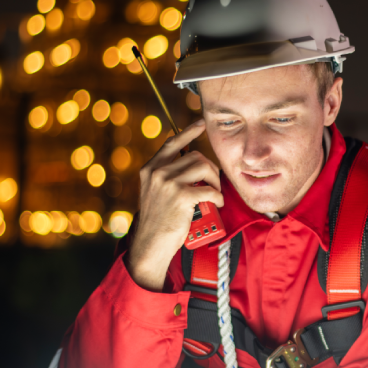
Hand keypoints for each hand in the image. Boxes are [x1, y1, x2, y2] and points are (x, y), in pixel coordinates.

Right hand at [126, 119, 222, 290]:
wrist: (150, 243)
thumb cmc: (158, 220)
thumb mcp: (155, 192)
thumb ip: (166, 176)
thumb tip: (190, 163)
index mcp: (150, 169)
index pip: (172, 143)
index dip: (188, 131)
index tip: (200, 123)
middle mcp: (157, 172)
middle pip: (195, 156)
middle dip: (210, 168)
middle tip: (213, 182)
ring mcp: (168, 183)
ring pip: (203, 168)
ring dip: (215, 181)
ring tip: (214, 193)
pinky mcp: (181, 196)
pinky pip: (209, 189)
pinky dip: (217, 196)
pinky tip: (216, 203)